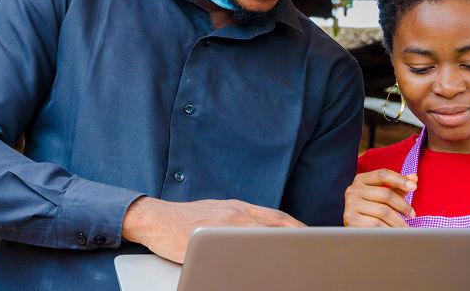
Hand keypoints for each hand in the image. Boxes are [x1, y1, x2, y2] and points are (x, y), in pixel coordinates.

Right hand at [122, 197, 304, 262]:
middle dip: (297, 235)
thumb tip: (260, 235)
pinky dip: (253, 252)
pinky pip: (237, 245)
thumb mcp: (217, 215)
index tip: (311, 235)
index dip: (295, 226)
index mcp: (239, 208)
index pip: (276, 216)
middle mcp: (236, 212)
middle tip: (314, 248)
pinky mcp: (212, 237)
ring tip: (296, 257)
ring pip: (260, 233)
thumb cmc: (185, 221)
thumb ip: (239, 223)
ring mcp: (224, 223)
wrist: (155, 219)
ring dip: (280, 244)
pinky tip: (263, 262)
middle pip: (275, 223)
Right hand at [343, 169, 417, 227]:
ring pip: (383, 211)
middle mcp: (353, 190)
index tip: (414, 187)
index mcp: (361, 180)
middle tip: (412, 215)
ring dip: (398, 221)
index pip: (382, 174)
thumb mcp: (382, 196)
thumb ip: (397, 187)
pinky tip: (395, 234)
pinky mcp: (351, 220)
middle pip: (385, 194)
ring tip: (406, 228)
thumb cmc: (370, 211)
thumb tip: (414, 178)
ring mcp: (351, 204)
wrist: (353, 233)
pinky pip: (377, 224)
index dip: (399, 179)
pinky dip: (389, 230)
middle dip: (403, 206)